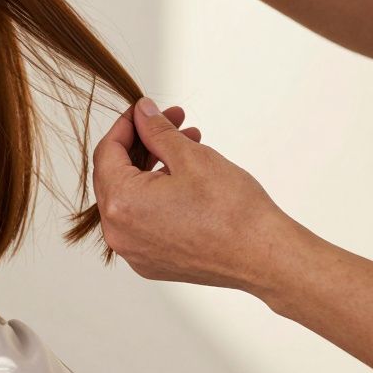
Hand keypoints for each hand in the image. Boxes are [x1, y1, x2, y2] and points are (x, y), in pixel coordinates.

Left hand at [92, 97, 291, 292]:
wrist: (265, 258)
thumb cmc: (232, 211)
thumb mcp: (192, 157)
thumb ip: (157, 131)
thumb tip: (142, 113)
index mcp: (121, 204)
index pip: (107, 152)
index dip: (126, 125)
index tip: (143, 110)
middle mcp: (118, 232)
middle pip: (116, 175)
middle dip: (144, 144)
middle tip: (172, 122)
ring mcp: (132, 251)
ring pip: (131, 198)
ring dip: (153, 167)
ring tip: (188, 145)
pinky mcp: (150, 262)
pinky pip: (142, 221)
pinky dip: (156, 196)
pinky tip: (183, 178)